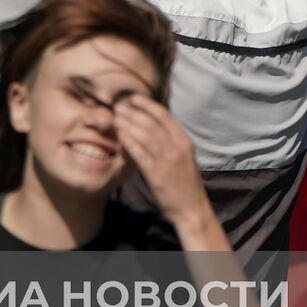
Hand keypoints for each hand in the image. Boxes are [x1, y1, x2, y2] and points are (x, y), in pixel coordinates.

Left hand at [114, 95, 210, 229]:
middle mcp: (176, 147)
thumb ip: (170, 141)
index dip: (147, 105)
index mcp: (184, 141)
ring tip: (115, 117)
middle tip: (118, 106)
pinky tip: (119, 135)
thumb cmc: (184, 182)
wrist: (191, 208)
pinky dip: (129, 142)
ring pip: (144, 135)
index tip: (133, 98)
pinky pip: (140, 153)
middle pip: (151, 123)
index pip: (164, 115)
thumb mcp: (183, 156)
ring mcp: (167, 160)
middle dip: (133, 112)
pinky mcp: (156, 174)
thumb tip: (151, 124)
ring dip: (128, 124)